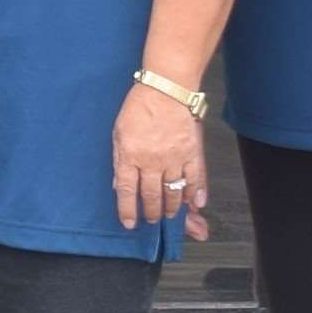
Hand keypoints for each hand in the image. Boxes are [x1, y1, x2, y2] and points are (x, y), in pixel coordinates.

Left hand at [110, 85, 206, 240]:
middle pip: (151, 195)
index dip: (127, 210)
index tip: (129, 223)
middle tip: (152, 219)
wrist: (165, 90)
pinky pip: (193, 179)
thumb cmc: (139, 108)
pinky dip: (193, 194)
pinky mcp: (191, 153)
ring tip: (169, 214)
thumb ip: (119, 160)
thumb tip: (118, 184)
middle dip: (151, 212)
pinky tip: (192, 204)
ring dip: (171, 207)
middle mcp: (151, 161)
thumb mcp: (119, 133)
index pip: (126, 190)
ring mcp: (173, 158)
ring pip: (173, 192)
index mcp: (130, 155)